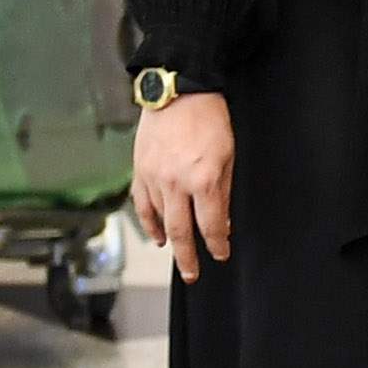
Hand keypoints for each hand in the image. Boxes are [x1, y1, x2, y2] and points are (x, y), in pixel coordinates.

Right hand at [131, 93, 234, 279]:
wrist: (178, 92)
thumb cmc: (209, 120)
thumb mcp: (228, 157)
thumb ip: (223, 192)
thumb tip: (221, 223)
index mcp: (203, 180)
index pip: (210, 224)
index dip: (216, 244)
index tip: (221, 254)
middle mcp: (175, 183)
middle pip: (181, 232)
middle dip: (189, 257)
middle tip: (193, 275)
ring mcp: (153, 178)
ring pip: (160, 220)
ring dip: (170, 241)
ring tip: (179, 255)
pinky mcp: (139, 171)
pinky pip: (142, 205)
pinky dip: (149, 223)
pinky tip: (157, 236)